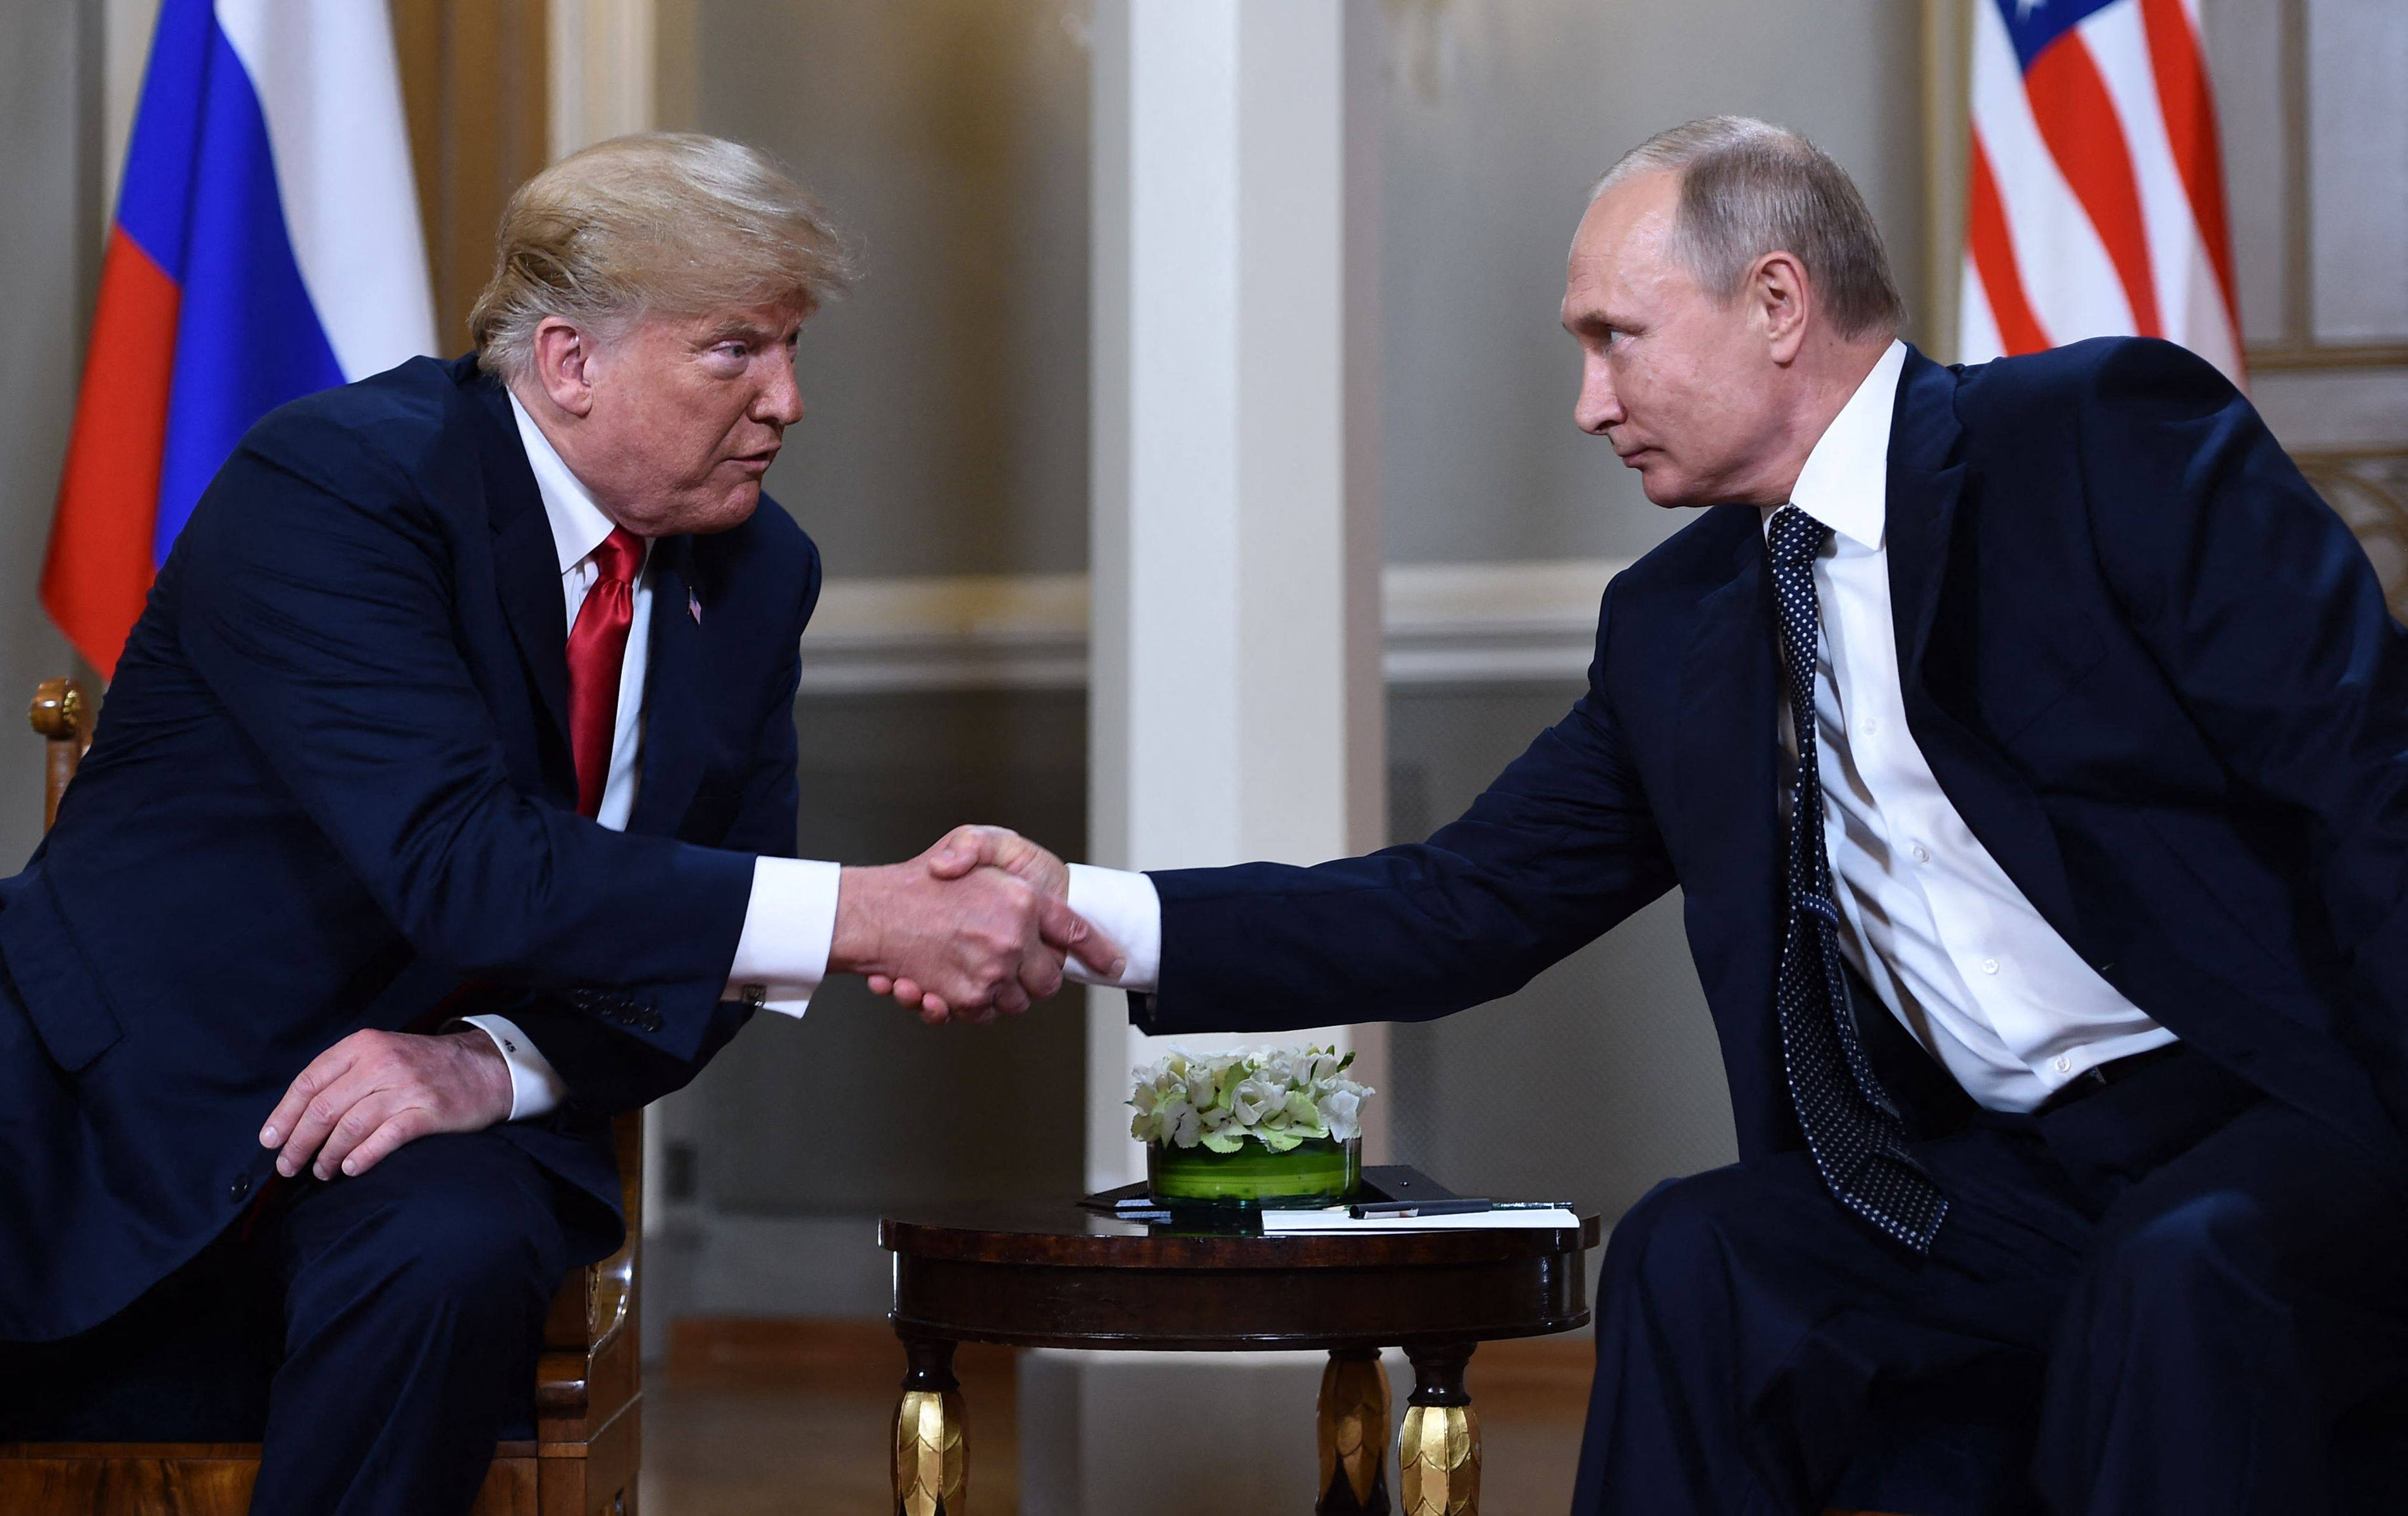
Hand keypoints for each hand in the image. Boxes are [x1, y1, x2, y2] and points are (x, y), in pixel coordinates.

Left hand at [258, 1028, 513, 1180]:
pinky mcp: (428, 1112)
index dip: (284, 1114)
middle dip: (299, 1142)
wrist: (486, 1068)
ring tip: (320, 1172)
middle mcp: (382, 1063)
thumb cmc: (425, 1067)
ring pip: (349, 1127)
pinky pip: (385, 1139)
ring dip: (327, 1156)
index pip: (310, 1081)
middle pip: (324, 1108)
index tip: (269, 1141)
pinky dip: (362, 1157)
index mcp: (364, 1045)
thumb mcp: (382, 1054)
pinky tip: (350, 1169)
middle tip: (288, 1167)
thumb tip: (299, 1117)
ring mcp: (406, 1087)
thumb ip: (345, 1076)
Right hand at [834, 836, 1122, 1025]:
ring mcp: (989, 972)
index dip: (1098, 949)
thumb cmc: (924, 874)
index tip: (1114, 962)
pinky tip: (942, 986)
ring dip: (1002, 993)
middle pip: (1048, 980)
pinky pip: (982, 1013)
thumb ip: (1000, 853)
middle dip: (1037, 978)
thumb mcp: (972, 840)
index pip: (1075, 931)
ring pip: (1016, 1002)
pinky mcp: (964, 997)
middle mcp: (1012, 939)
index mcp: (1024, 901)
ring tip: (975, 972)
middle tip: (1015, 965)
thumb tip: (1032, 893)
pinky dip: (969, 1006)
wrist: (871, 911)